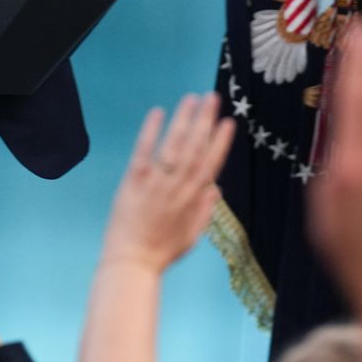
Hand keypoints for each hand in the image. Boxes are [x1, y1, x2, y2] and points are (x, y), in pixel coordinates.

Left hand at [100, 92, 234, 273]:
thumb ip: (204, 211)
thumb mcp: (191, 235)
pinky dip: (151, 132)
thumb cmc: (161, 252)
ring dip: (184, 120)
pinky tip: (158, 113)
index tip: (229, 122)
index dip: (220, 142)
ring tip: (192, 98)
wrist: (132, 264)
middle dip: (205, 121)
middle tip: (213, 97)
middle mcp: (178, 188)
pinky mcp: (134, 182)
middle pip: (195, 148)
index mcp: (193, 200)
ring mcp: (157, 184)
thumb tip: (216, 188)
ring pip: (174, 146)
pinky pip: (144, 152)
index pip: (211, 164)